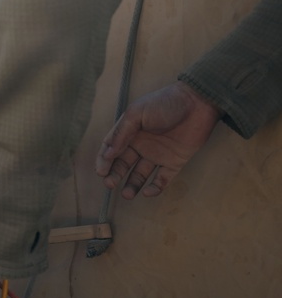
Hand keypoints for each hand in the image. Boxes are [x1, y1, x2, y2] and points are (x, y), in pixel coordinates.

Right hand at [95, 81, 220, 198]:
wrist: (197, 103)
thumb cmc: (165, 103)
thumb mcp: (137, 113)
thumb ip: (122, 133)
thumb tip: (107, 153)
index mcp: (130, 131)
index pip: (111, 148)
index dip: (103, 160)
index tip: (101, 172)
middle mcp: (142, 144)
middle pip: (123, 163)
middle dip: (115, 175)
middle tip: (110, 184)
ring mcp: (158, 154)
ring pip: (141, 174)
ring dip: (132, 184)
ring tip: (127, 195)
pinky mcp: (174, 162)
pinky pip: (163, 179)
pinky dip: (155, 188)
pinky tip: (148, 192)